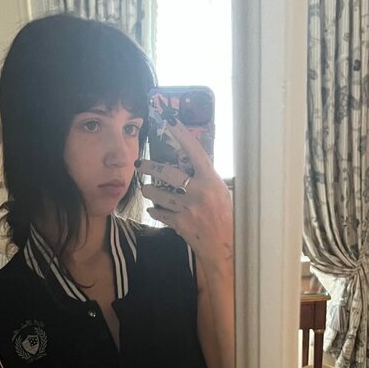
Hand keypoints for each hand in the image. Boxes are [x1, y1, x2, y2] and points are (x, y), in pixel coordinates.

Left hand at [138, 118, 232, 269]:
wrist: (225, 247)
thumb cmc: (228, 219)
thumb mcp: (223, 193)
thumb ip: (208, 180)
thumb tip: (196, 167)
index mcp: (211, 180)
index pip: (194, 151)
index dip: (181, 134)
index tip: (169, 121)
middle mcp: (197, 192)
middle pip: (168, 173)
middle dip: (150, 167)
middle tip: (140, 164)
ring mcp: (187, 208)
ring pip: (160, 194)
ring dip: (149, 191)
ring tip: (145, 188)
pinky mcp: (180, 223)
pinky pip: (162, 214)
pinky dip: (156, 211)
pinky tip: (152, 209)